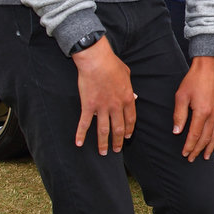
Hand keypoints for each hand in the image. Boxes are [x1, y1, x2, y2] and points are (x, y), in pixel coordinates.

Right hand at [72, 38, 135, 154]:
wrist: (96, 60)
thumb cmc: (112, 64)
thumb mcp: (127, 74)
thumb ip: (130, 88)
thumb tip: (135, 96)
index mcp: (127, 98)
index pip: (130, 119)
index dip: (129, 130)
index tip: (128, 136)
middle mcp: (116, 106)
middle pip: (118, 128)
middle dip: (118, 141)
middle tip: (117, 150)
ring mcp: (101, 108)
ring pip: (104, 130)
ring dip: (103, 143)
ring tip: (103, 153)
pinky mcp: (88, 106)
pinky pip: (84, 123)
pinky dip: (81, 134)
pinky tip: (79, 143)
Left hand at [173, 56, 213, 160]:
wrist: (208, 68)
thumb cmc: (194, 79)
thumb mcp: (181, 96)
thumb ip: (179, 115)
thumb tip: (177, 131)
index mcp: (202, 112)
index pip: (194, 135)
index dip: (189, 146)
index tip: (184, 153)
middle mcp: (212, 114)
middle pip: (205, 138)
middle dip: (198, 150)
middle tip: (191, 158)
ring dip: (209, 147)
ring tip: (205, 156)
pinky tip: (211, 141)